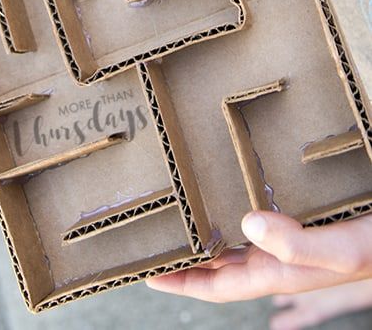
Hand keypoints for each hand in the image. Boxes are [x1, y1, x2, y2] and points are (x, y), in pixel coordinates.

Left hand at [146, 211, 371, 302]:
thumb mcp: (340, 250)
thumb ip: (297, 244)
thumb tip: (247, 225)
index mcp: (278, 272)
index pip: (216, 286)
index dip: (180, 282)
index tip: (145, 273)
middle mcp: (276, 258)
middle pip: (218, 267)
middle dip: (185, 261)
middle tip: (152, 242)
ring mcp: (286, 241)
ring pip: (233, 244)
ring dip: (204, 238)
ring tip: (177, 221)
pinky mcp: (296, 221)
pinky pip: (252, 223)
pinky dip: (230, 218)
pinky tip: (224, 199)